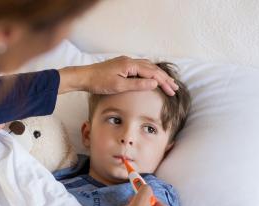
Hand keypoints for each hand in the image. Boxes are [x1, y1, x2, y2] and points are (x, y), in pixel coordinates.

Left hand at [58, 56, 178, 95]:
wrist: (84, 77)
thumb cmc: (99, 82)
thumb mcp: (119, 86)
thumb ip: (138, 84)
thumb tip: (154, 83)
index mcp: (130, 65)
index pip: (152, 73)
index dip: (164, 82)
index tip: (172, 91)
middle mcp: (129, 60)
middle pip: (152, 68)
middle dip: (164, 78)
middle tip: (175, 88)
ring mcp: (125, 62)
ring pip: (147, 66)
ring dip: (158, 75)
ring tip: (167, 82)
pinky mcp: (121, 65)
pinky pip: (140, 67)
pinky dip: (149, 72)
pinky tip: (151, 77)